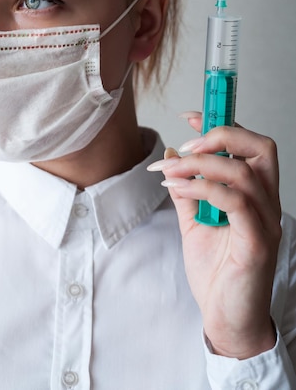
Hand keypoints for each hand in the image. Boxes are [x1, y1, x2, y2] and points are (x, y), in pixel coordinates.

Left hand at [148, 114, 281, 358]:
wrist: (227, 319)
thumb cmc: (216, 272)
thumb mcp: (193, 223)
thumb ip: (186, 190)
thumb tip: (171, 156)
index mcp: (254, 195)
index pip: (249, 145)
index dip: (221, 124)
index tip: (190, 117)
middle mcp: (266, 203)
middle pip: (261, 148)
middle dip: (221, 134)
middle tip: (187, 143)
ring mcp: (265, 222)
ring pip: (242, 172)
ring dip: (200, 164)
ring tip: (170, 169)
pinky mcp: (257, 242)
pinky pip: (234, 202)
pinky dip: (203, 188)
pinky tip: (177, 188)